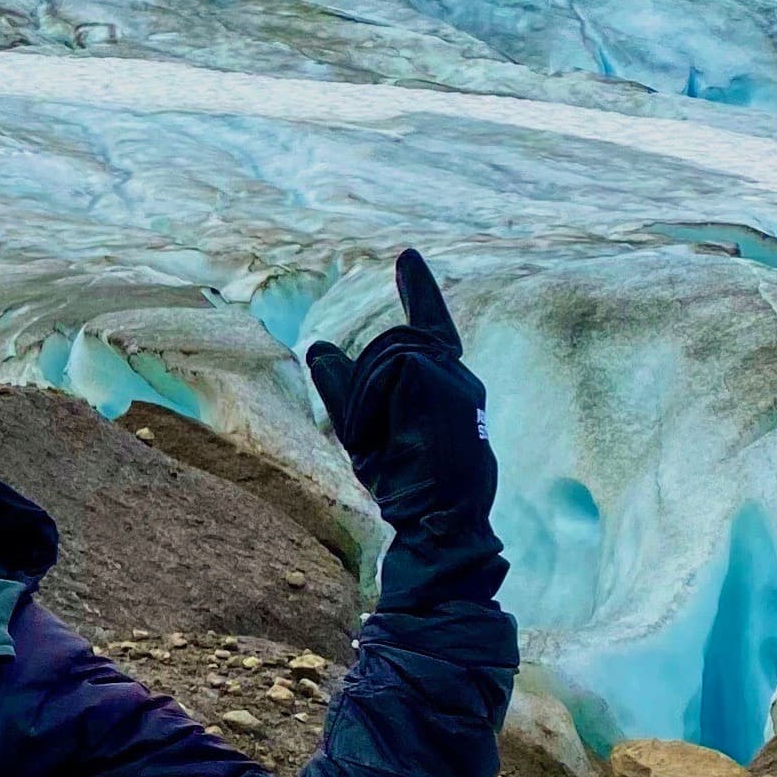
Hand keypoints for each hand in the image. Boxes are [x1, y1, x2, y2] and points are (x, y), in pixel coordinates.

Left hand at [305, 252, 494, 533]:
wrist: (433, 520)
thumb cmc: (404, 483)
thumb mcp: (363, 429)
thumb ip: (343, 388)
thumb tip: (318, 347)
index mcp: (444, 384)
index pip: (429, 327)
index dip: (418, 290)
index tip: (406, 257)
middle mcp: (458, 378)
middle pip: (396, 344)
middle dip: (367, 384)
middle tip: (372, 435)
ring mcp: (458, 381)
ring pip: (393, 354)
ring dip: (371, 397)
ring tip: (384, 439)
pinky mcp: (452, 387)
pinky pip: (396, 368)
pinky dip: (379, 399)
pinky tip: (389, 430)